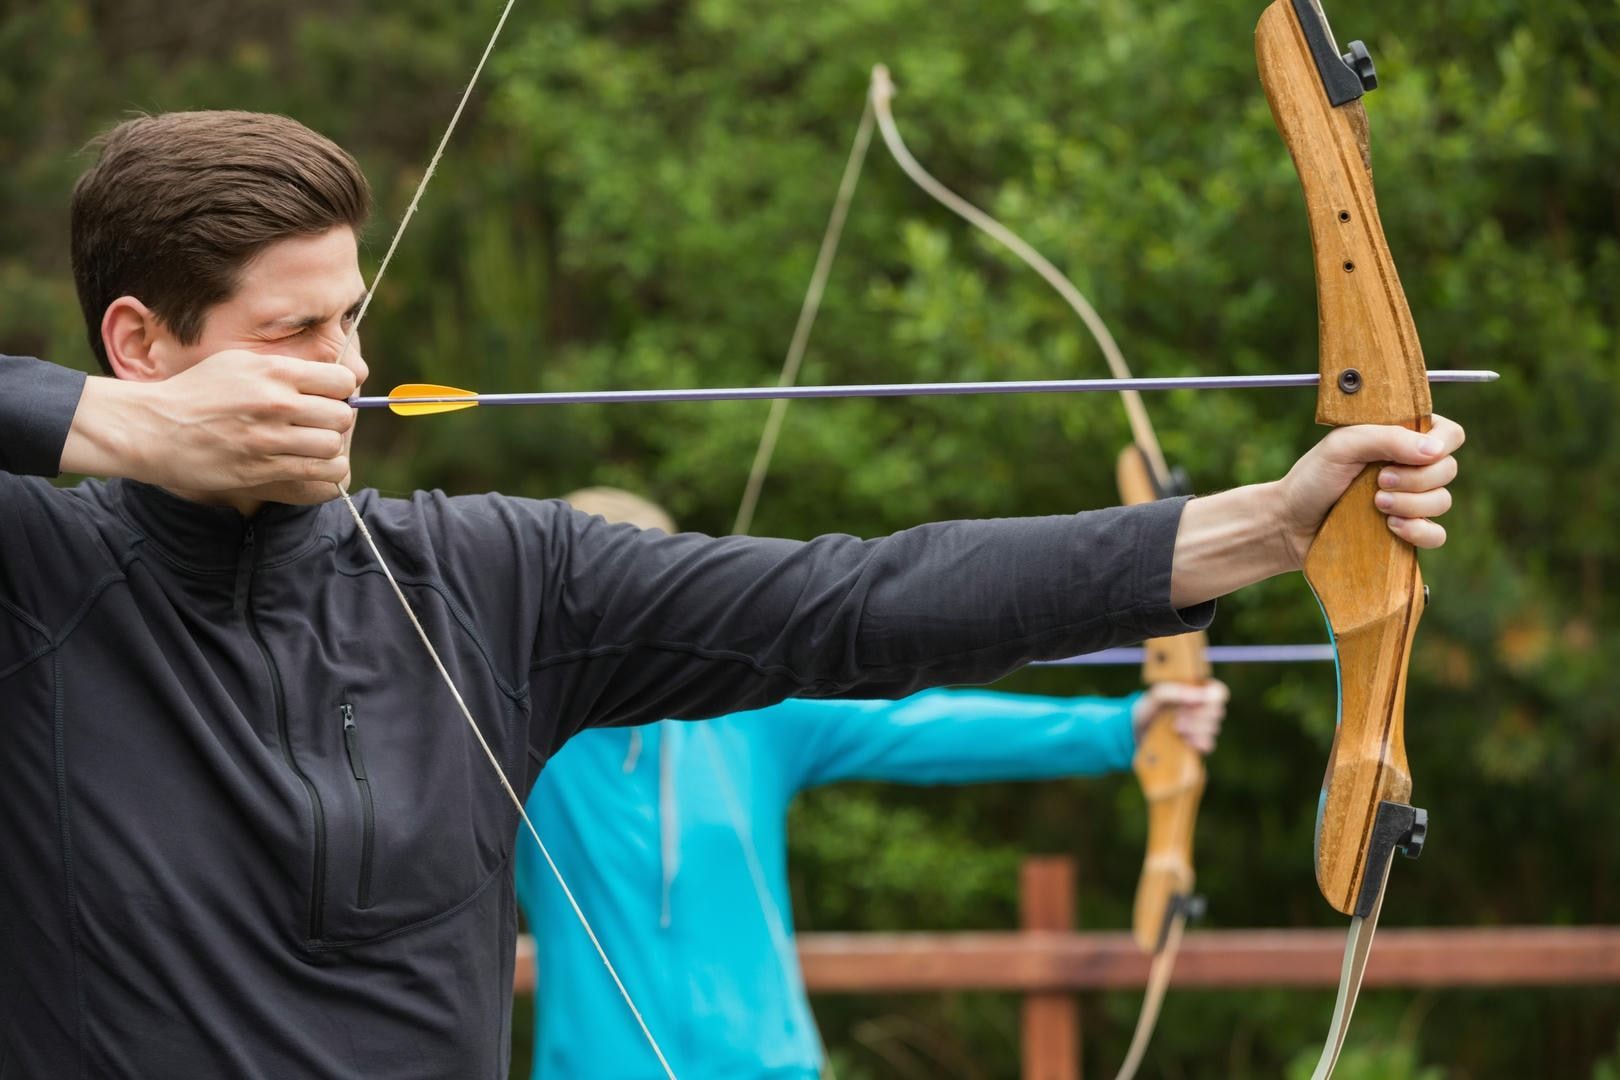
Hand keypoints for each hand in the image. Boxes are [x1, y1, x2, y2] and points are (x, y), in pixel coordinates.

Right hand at [68, 350, 356, 491]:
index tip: (328, 398)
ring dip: (328, 450)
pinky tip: (311, 466)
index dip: (341, 391)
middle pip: (342, 416)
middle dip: (336, 422)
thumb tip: (326, 377)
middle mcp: (275, 403)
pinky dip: (323, 473)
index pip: (342, 381)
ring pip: (333, 447)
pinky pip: (317, 475)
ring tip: (313, 448)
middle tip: (319, 426)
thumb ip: (283, 370)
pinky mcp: (261, 469)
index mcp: (273, 371)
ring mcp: (268, 438)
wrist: (153, 427)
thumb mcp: (238, 364)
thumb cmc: (196, 392)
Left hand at [1131, 680, 1228, 753]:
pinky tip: (1182, 740)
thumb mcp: (1156, 695)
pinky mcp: (1199, 745)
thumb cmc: (1148, 709)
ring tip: (1175, 728)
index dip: (1212, 698)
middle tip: (1178, 716)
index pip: (1219, 692)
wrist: (1137, 734)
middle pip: (1218, 711)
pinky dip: (1194, 742)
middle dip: (1197, 715)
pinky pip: (1208, 744)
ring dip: (1193, 729)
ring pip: (1213, 728)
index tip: (1194, 702)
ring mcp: (1203, 728)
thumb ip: (1177, 691)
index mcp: (1197, 691)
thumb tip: (1202, 695)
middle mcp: (1203, 709)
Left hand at [1273, 415, 1464, 566]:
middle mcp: (1411, 468)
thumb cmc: (1312, 479)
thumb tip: (1435, 450)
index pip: (1448, 433)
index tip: (1411, 454)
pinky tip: (1391, 527)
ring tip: (1376, 505)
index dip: (1440, 443)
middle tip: (1378, 482)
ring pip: (1443, 501)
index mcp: (1400, 439)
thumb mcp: (1342, 447)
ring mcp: (1411, 502)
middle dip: (1416, 478)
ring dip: (1411, 504)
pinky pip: (1437, 535)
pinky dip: (1419, 531)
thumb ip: (1387, 438)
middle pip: (1449, 469)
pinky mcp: (1406, 533)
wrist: (1290, 524)